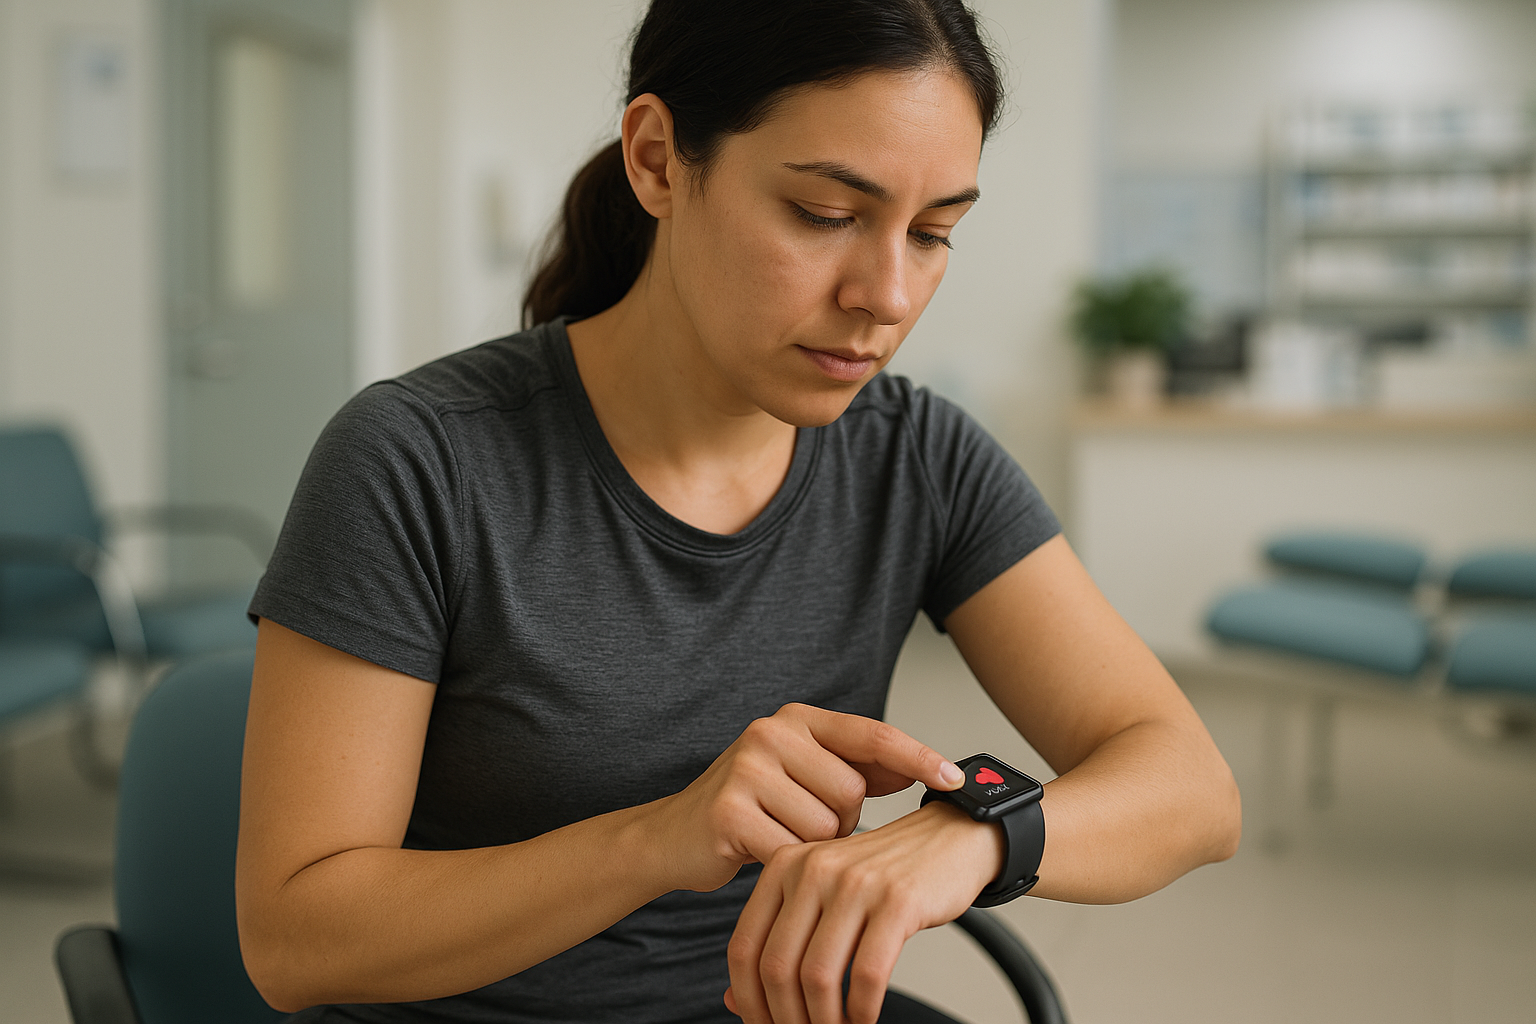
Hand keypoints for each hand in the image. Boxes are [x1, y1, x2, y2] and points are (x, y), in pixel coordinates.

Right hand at [652, 704, 963, 893]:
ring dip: (814, 846)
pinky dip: (786, 861)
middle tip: (801, 820)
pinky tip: (760, 849)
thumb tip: (926, 767)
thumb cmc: (750, 806)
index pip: (871, 735)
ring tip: (779, 832)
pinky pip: (794, 851)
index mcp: (796, 718)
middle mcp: (771, 733)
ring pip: (827, 827)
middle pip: (853, 791)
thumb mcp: (803, 773)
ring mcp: (747, 769)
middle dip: (841, 821)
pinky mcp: (730, 811)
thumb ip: (857, 767)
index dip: (917, 757)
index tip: (954, 778)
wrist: (674, 836)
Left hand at [724, 802, 1004, 1023]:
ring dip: (824, 1021)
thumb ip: (780, 940)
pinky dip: (861, 1011)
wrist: (950, 838)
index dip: (748, 999)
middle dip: (786, 1018)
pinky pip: (867, 974)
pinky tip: (864, 1018)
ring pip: (818, 976)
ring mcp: (855, 884)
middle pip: (777, 967)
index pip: (745, 946)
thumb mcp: (823, 896)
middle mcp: (813, 869)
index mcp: (784, 865)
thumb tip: (734, 1002)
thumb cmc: (884, 874)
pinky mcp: (897, 901)